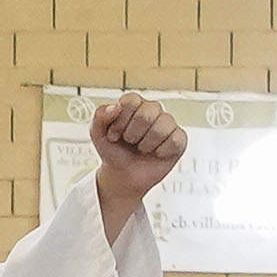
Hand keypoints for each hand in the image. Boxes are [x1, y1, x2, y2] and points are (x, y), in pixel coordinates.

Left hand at [88, 94, 185, 234]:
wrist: (123, 175)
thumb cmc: (113, 151)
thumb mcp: (97, 134)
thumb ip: (100, 115)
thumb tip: (117, 106)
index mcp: (134, 103)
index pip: (131, 101)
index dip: (120, 122)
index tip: (113, 135)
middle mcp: (152, 109)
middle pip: (147, 113)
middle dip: (132, 134)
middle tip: (129, 142)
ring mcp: (167, 123)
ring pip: (161, 128)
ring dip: (145, 144)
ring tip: (142, 148)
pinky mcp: (179, 138)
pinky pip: (174, 140)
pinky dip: (160, 151)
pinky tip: (155, 153)